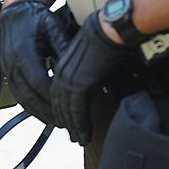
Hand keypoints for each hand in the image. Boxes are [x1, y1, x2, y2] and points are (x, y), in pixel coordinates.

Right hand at [0, 0, 70, 123]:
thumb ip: (64, 47)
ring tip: (57, 122)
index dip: (53, 97)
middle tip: (66, 123)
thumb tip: (78, 68)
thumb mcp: (54, 28)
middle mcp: (11, 62)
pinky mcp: (7, 72)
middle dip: (47, 111)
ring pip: (21, 98)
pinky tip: (43, 112)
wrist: (16, 12)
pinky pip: (17, 94)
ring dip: (38, 112)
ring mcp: (7, 69)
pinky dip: (30, 106)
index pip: (39, 81)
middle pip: (29, 95)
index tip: (69, 107)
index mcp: (23, 51)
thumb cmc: (36, 18)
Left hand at [50, 11, 126, 144]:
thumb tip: (96, 85)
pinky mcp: (78, 84)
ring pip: (66, 109)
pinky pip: (76, 109)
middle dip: (66, 121)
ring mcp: (68, 79)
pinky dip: (79, 124)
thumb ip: (89, 74)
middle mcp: (62, 73)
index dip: (63, 109)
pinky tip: (83, 134)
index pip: (58, 93)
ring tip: (80, 139)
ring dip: (73, 126)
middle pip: (59, 103)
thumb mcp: (93, 60)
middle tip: (73, 136)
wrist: (109, 30)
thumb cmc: (107, 40)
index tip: (69, 122)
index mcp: (63, 65)